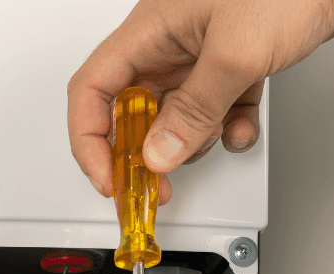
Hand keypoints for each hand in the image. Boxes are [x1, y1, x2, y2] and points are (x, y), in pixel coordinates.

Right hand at [68, 0, 333, 195]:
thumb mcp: (236, 54)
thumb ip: (193, 111)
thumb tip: (158, 153)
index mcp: (151, 29)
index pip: (93, 90)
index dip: (91, 140)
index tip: (110, 178)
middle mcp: (170, 39)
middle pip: (132, 107)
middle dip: (143, 151)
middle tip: (155, 184)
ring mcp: (202, 49)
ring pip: (175, 113)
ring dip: (192, 139)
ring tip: (213, 140)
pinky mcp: (234, 57)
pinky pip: (215, 106)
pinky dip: (226, 127)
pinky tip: (242, 128)